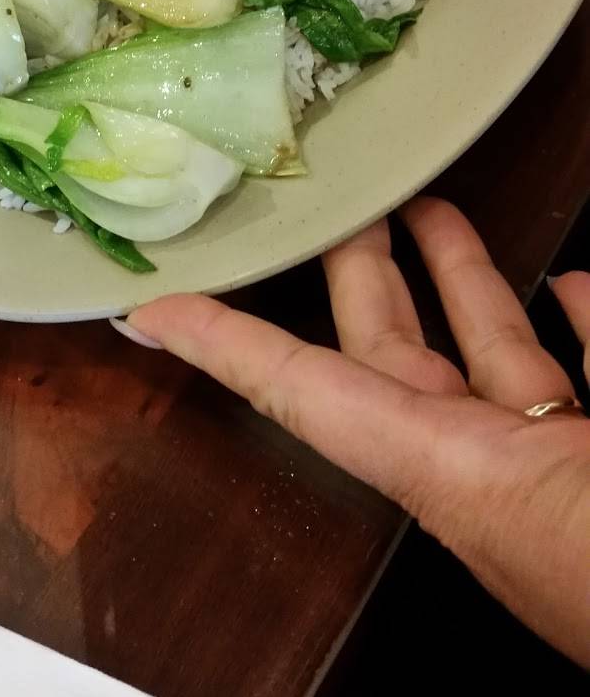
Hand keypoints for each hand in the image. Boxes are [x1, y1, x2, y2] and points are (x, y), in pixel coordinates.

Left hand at [124, 198, 589, 664]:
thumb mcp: (534, 491)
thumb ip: (577, 373)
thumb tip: (582, 293)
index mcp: (454, 474)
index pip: (304, 389)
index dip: (223, 345)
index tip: (149, 312)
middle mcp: (491, 470)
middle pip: (396, 350)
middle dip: (359, 272)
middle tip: (329, 204)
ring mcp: (553, 466)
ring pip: (493, 351)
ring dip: (460, 280)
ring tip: (430, 212)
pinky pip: (578, 376)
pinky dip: (575, 325)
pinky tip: (573, 286)